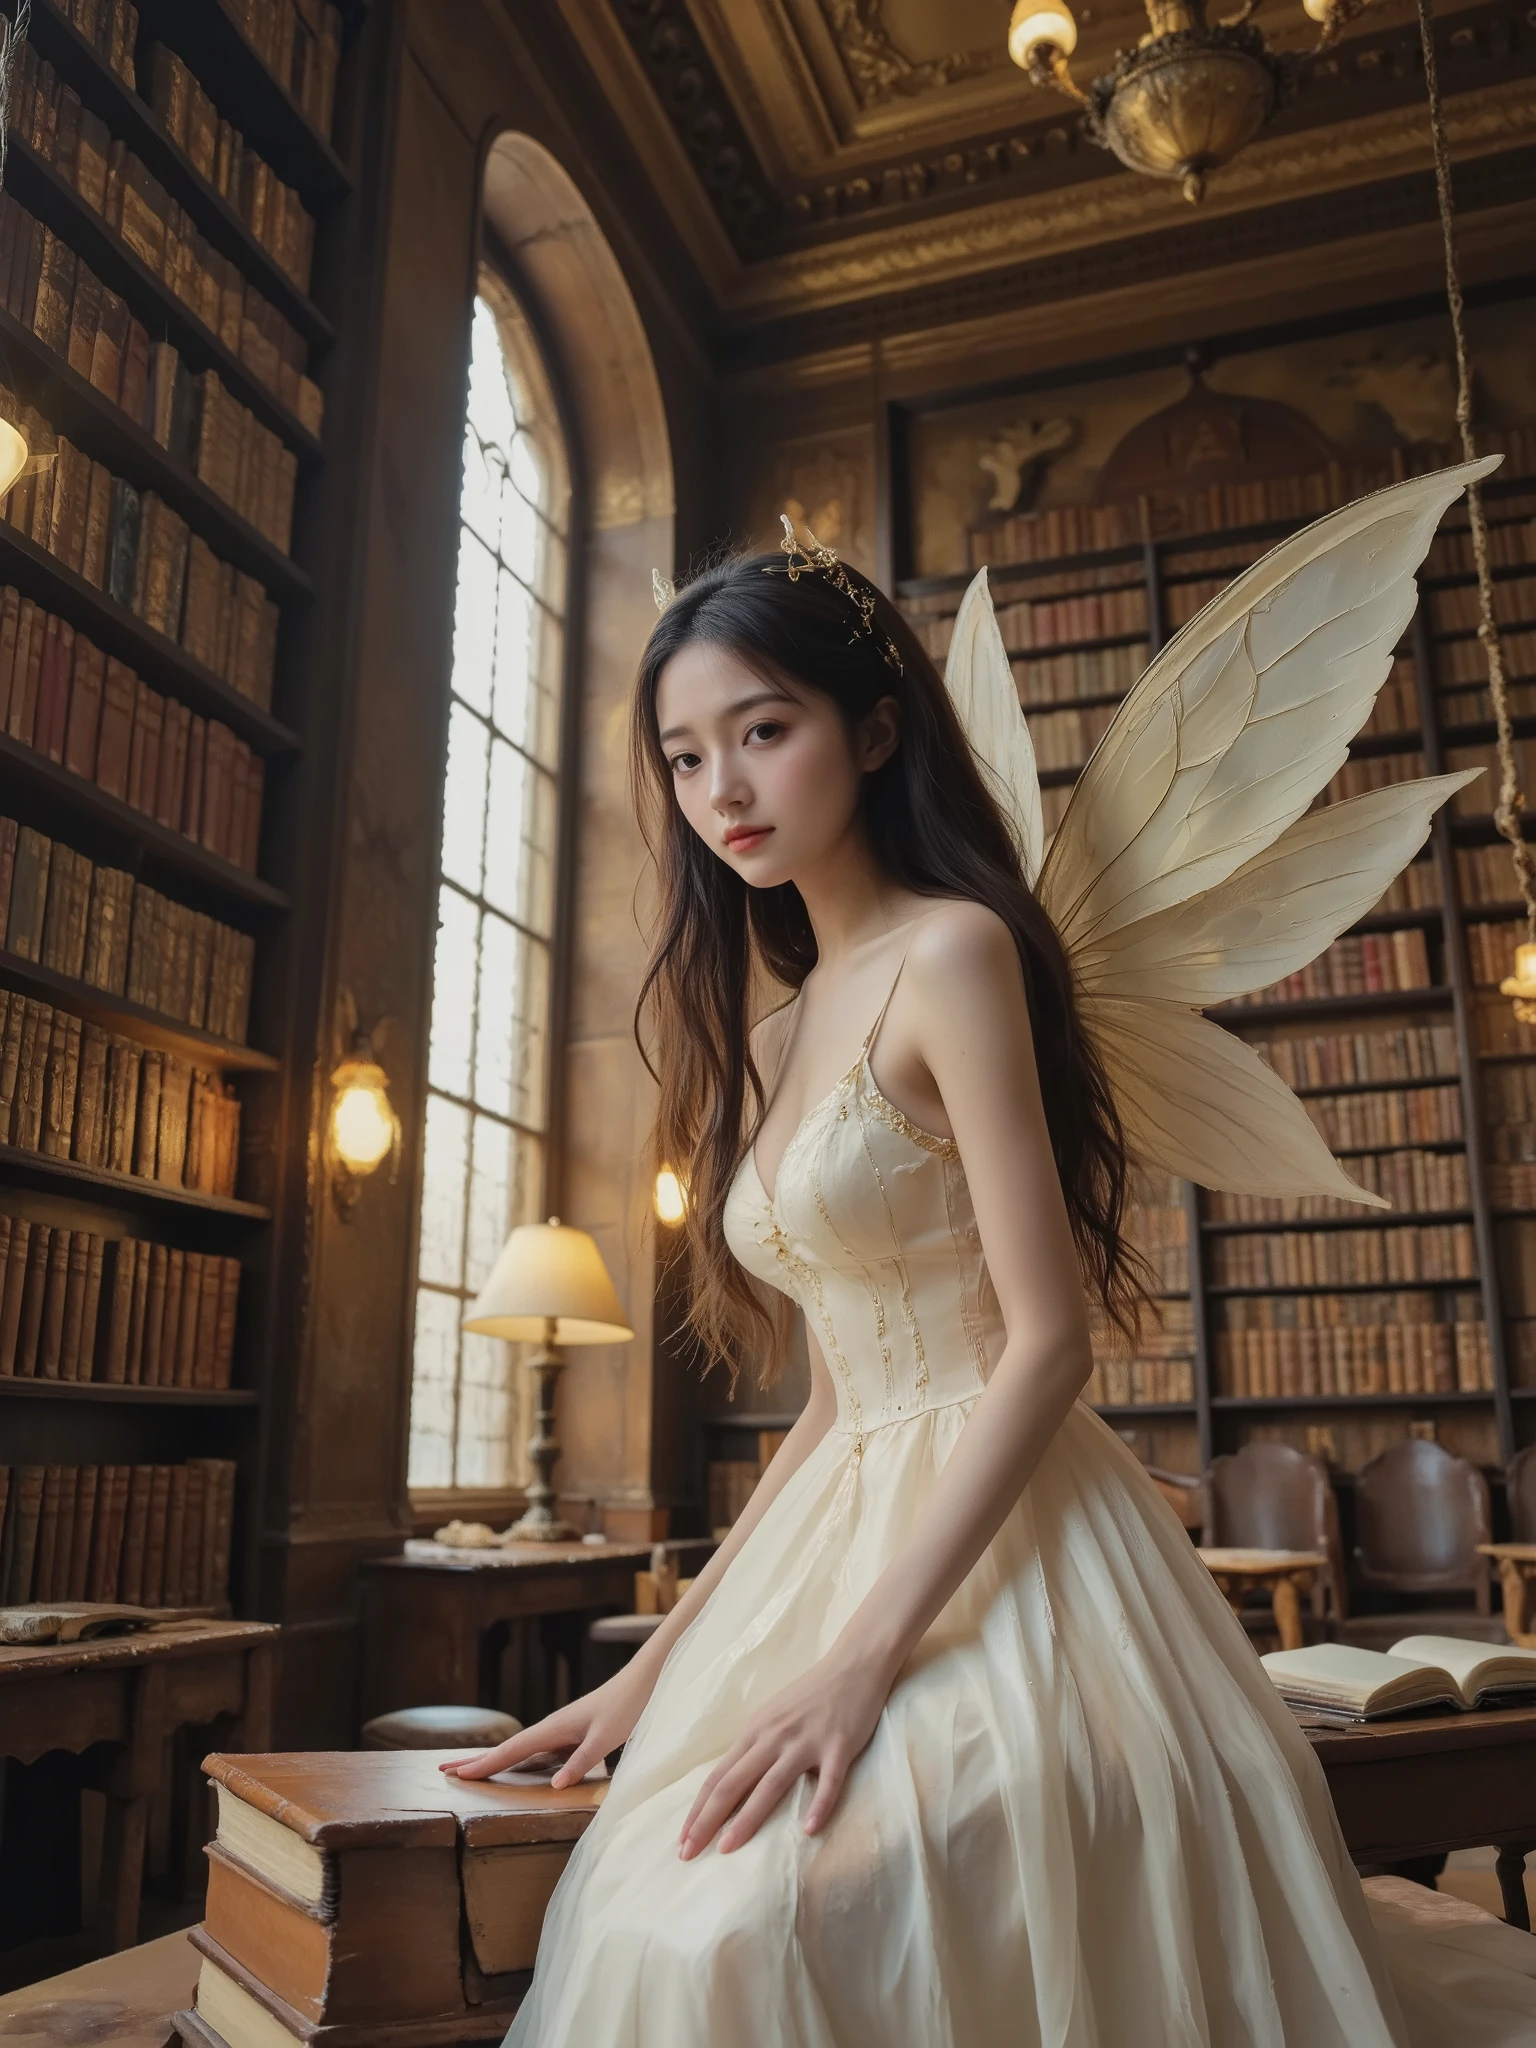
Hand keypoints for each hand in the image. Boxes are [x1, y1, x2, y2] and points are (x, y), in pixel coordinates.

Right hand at [440, 1658, 657, 1789]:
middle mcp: (553, 1728)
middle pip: (508, 1749)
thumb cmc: (627, 1706)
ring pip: (522, 1750)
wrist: (646, 1681)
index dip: (484, 1765)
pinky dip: (521, 1760)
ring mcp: (562, 1731)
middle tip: (445, 1770)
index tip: (456, 1774)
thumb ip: (581, 1762)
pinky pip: (540, 1752)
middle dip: (478, 1760)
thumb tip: (554, 1787)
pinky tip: (519, 1767)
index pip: (512, 1750)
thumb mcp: (605, 1737)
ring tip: (472, 1771)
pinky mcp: (574, 1735)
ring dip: (497, 1760)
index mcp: (554, 1728)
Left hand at [677, 1642, 891, 1859]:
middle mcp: (774, 1737)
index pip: (719, 1776)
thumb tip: (731, 1783)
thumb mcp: (773, 1715)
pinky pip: (829, 1781)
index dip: (699, 1809)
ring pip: (771, 1785)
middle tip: (688, 1854)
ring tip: (729, 1849)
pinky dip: (819, 1806)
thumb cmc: (811, 1693)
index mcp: (756, 1731)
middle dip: (708, 1821)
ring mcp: (806, 1742)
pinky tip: (811, 1830)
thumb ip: (755, 1747)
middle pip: (734, 1783)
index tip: (682, 1839)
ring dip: (748, 1819)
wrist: (853, 1665)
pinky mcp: (839, 1746)